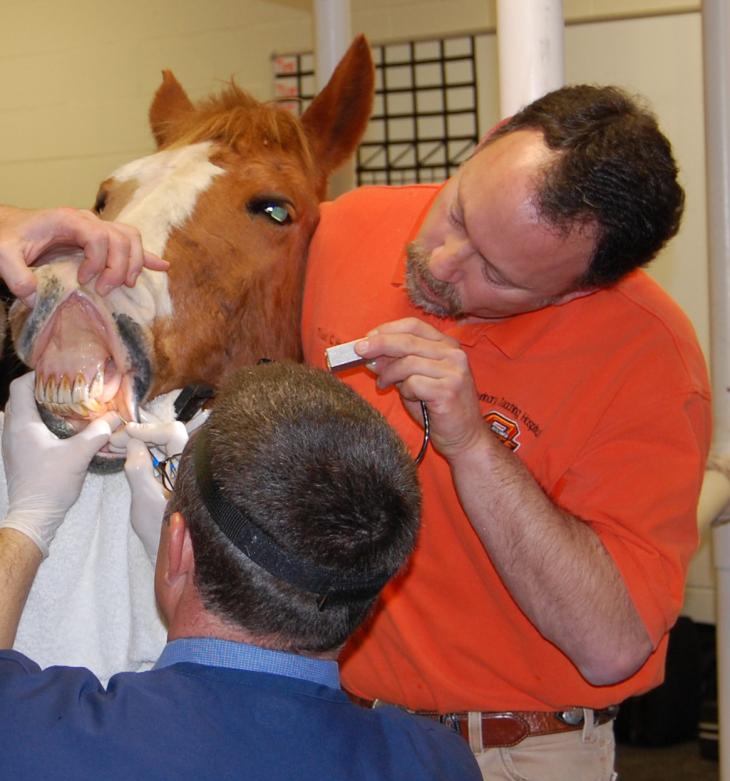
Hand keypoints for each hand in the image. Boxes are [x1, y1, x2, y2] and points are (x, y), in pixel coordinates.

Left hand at [0, 205, 168, 305]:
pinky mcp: (101, 240)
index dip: (98, 261)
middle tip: (105, 291)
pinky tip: (162, 266)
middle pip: (122, 238)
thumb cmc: (7, 238)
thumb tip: (36, 297)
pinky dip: (147, 256)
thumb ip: (16, 275)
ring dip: (135, 263)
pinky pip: (130, 243)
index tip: (84, 281)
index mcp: (68, 220)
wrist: (9, 227)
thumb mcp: (3, 255)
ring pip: (131, 238)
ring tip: (127, 284)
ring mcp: (96, 229)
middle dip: (120, 267)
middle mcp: (87, 221)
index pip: (99, 236)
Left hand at [0, 372, 118, 555]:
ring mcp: (12, 444)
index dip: (38, 375)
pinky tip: (64, 430)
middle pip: (22, 398)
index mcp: (22, 423)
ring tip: (70, 407)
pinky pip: (27, 429)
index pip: (20, 386)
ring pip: (24, 414)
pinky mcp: (18, 455)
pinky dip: (43, 423)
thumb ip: (98, 432)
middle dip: (45, 390)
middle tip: (70, 389)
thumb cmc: (50, 483)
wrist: (34, 516)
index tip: (60, 373)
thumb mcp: (79, 454)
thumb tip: (117, 417)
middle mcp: (11, 430)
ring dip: (44, 408)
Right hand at [112, 419, 188, 560]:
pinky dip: (145, 451)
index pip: (173, 433)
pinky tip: (128, 453)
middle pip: (169, 435)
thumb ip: (139, 470)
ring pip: (164, 443)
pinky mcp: (176, 476)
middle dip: (142, 433)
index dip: (149, 429)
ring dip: (142, 441)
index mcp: (190, 468)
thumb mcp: (145, 502)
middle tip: (116, 441)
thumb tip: (134, 442)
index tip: (126, 433)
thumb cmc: (160, 533)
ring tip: (117, 446)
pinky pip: (162, 455)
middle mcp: (191, 464)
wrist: (170, 554)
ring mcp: (184, 470)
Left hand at [353, 317, 487, 459]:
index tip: (367, 338)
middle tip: (359, 351)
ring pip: (407, 362)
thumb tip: (369, 354)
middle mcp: (454, 354)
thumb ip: (397, 365)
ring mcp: (454, 371)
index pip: (414, 325)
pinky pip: (413, 383)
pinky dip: (405, 390)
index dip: (388, 330)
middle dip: (379, 344)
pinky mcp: (448, 390)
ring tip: (384, 384)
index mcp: (448, 346)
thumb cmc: (438, 410)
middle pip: (408, 340)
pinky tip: (410, 398)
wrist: (464, 438)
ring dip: (389, 374)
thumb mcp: (414, 381)